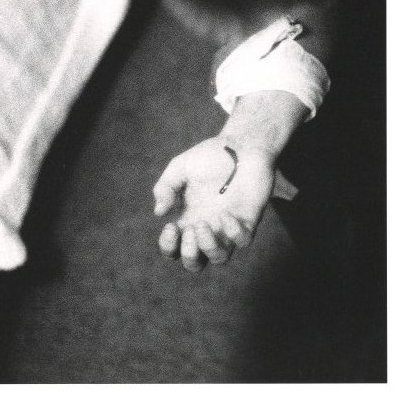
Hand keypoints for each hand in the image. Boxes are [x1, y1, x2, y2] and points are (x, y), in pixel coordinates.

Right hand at [153, 136, 275, 271]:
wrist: (242, 144)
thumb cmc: (211, 156)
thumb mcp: (180, 167)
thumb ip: (165, 187)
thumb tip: (159, 212)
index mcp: (188, 218)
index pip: (174, 248)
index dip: (168, 246)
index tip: (170, 226)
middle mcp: (207, 228)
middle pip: (196, 263)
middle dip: (189, 255)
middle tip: (190, 230)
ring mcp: (228, 227)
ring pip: (219, 258)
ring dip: (208, 248)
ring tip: (203, 225)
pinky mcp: (249, 221)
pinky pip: (243, 241)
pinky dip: (233, 233)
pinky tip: (226, 213)